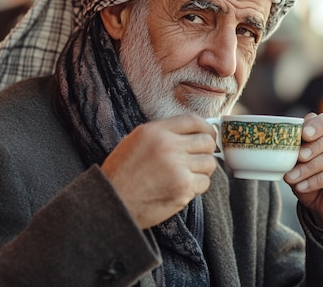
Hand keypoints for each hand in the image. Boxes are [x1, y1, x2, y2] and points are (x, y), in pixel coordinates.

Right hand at [101, 114, 217, 228]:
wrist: (112, 203)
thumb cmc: (121, 174)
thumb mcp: (134, 141)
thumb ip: (161, 134)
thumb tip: (190, 133)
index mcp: (155, 131)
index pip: (193, 120)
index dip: (206, 127)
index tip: (208, 134)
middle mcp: (168, 146)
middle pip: (206, 141)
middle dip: (206, 150)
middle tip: (197, 159)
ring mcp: (177, 167)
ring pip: (209, 163)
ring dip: (202, 170)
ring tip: (187, 175)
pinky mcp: (183, 188)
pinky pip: (204, 183)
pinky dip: (197, 186)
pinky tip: (182, 188)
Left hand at [284, 112, 322, 231]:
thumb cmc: (309, 182)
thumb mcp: (297, 167)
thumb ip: (293, 154)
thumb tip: (281, 147)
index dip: (319, 124)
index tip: (303, 133)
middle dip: (310, 147)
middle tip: (296, 157)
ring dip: (308, 168)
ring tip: (291, 178)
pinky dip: (315, 180)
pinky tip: (301, 187)